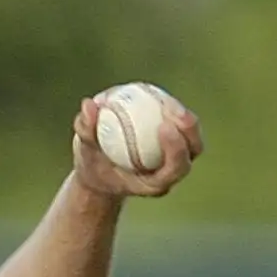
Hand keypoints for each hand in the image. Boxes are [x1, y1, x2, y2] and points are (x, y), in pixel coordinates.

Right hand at [69, 86, 203, 201]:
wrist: (101, 174)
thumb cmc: (93, 166)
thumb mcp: (83, 152)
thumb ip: (86, 130)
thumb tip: (89, 104)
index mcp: (155, 184)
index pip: (175, 168)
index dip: (176, 148)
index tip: (163, 126)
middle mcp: (171, 171)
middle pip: (194, 149)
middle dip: (189, 128)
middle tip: (170, 106)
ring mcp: (176, 155)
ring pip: (192, 134)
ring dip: (183, 114)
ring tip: (165, 98)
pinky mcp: (174, 139)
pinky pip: (178, 121)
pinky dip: (169, 106)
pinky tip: (156, 92)